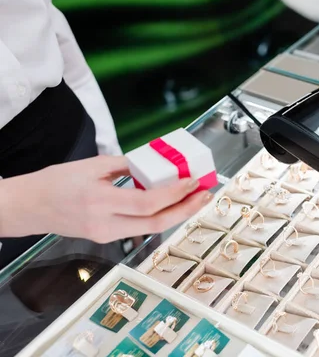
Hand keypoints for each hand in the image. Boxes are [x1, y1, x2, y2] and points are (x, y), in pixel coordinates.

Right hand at [0, 156, 212, 242]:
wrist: (29, 207)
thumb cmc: (56, 182)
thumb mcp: (91, 166)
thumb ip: (125, 166)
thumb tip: (154, 164)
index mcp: (100, 201)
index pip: (148, 203)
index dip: (175, 194)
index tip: (193, 181)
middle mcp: (105, 223)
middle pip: (156, 224)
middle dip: (186, 210)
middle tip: (205, 195)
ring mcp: (105, 234)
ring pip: (150, 229)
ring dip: (175, 214)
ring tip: (194, 199)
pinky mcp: (105, 238)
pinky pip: (138, 229)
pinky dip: (157, 216)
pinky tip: (169, 205)